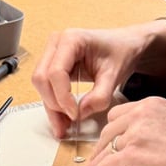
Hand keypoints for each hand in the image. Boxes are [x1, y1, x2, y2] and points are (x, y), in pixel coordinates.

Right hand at [32, 25, 155, 138]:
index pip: (56, 72)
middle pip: (42, 78)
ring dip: (51, 107)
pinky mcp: (53, 64)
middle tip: (71, 120)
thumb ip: (100, 95)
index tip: (75, 113)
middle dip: (54, 103)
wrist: (124, 45)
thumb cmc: (120, 52)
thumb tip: (81, 113)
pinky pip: (47, 87)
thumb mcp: (114, 74)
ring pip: (41, 84)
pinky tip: (63, 119)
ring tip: (64, 126)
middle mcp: (57, 43)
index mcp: (72, 39)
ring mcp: (52, 53)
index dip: (63, 96)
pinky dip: (54, 104)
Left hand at [86, 96, 165, 165]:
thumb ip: (152, 127)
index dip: (113, 131)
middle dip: (103, 146)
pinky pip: (106, 165)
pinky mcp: (131, 156)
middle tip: (100, 157)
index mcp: (152, 105)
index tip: (109, 140)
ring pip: (106, 148)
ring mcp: (135, 135)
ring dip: (99, 161)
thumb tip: (135, 143)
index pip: (119, 114)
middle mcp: (141, 115)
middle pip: (109, 130)